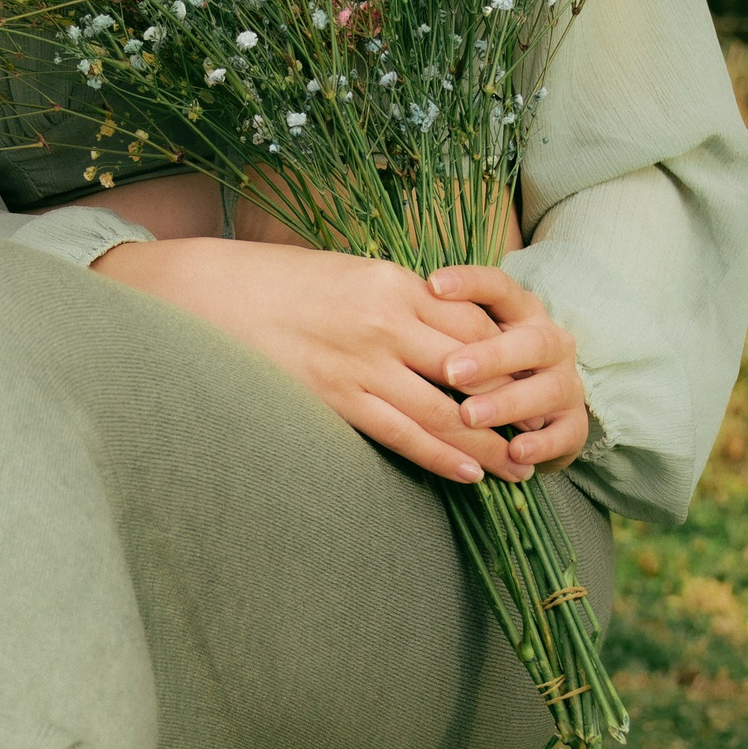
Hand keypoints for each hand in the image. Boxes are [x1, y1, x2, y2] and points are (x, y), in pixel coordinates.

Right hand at [92, 235, 532, 484]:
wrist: (202, 294)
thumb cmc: (270, 282)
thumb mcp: (344, 273)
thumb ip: (393, 299)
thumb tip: (434, 326)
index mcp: (392, 282)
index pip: (473, 323)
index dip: (509, 357)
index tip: (532, 380)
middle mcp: (387, 321)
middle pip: (474, 368)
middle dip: (514, 402)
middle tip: (545, 432)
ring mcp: (362, 362)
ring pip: (447, 410)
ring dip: (489, 443)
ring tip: (520, 467)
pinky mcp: (335, 398)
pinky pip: (403, 434)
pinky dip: (442, 457)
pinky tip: (469, 475)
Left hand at [423, 265, 589, 473]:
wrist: (539, 416)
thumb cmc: (486, 370)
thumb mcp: (467, 342)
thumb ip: (444, 330)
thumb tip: (396, 314)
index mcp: (522, 313)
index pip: (499, 288)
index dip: (470, 283)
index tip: (433, 285)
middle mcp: (551, 343)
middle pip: (530, 342)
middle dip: (491, 357)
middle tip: (450, 371)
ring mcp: (567, 383)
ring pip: (548, 388)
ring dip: (508, 402)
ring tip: (470, 416)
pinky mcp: (575, 424)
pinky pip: (565, 433)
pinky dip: (540, 444)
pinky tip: (513, 452)